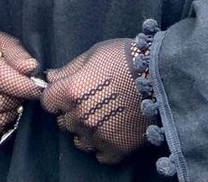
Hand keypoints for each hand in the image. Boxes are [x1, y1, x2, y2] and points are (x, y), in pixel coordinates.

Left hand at [41, 39, 145, 164]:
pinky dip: (102, 145)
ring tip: (102, 116)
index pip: (48, 101)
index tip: (66, 92)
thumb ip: (69, 69)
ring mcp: (97, 136)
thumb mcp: (94, 54)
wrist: (159, 76)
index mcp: (71, 91)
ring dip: (85, 130)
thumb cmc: (125, 58)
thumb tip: (49, 77)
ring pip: (79, 140)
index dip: (56, 96)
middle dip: (71, 112)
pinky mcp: (115, 150)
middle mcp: (80, 117)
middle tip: (89, 101)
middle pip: (63, 122)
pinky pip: (99, 154)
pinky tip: (112, 130)